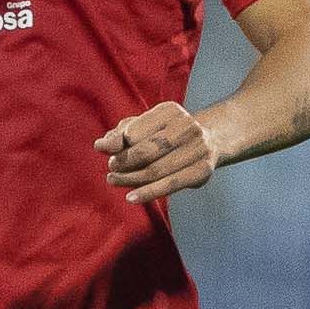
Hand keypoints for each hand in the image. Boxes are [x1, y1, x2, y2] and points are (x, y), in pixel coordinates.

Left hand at [95, 101, 218, 206]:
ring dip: (131, 179)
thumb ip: (119, 135)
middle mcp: (187, 126)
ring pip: (156, 170)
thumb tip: (100, 146)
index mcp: (169, 111)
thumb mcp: (142, 127)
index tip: (106, 153)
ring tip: (114, 181)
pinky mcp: (202, 170)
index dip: (118, 145)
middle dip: (124, 163)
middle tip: (111, 170)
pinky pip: (171, 185)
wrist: (208, 141)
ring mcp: (198, 148)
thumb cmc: (165, 133)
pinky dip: (148, 193)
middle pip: (147, 151)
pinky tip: (131, 197)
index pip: (135, 132)